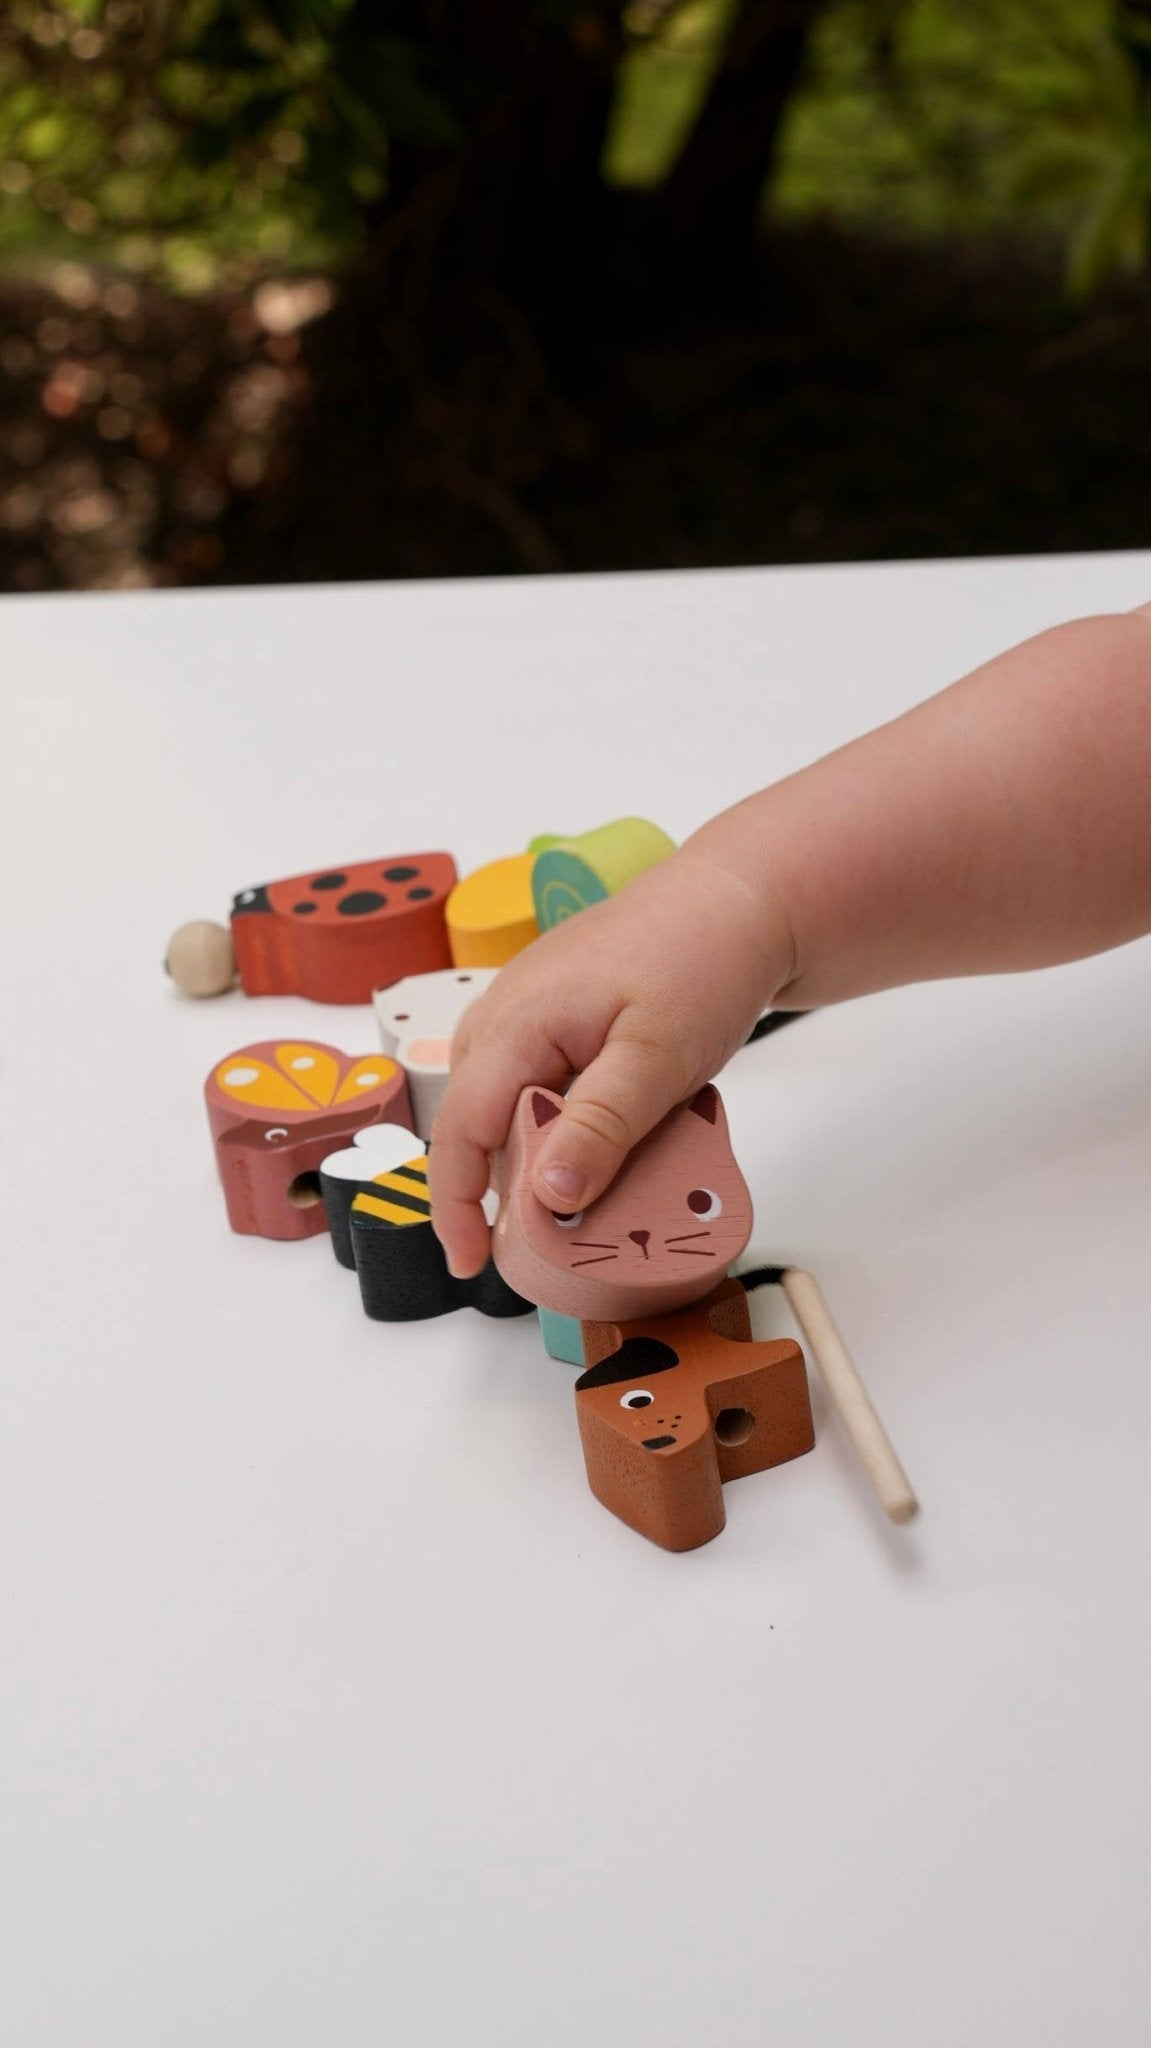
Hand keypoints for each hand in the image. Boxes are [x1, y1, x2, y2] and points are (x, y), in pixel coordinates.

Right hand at [428, 848, 790, 1277]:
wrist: (738, 899)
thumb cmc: (699, 964)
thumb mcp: (656, 1057)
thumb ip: (601, 1127)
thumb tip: (546, 1197)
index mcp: (515, 1024)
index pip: (460, 1130)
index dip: (456, 1204)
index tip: (472, 1263)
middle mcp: (502, 1015)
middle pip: (472, 1122)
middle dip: (490, 1191)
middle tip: (536, 1251)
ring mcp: (524, 1010)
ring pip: (501, 1105)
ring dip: (523, 1160)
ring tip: (562, 1214)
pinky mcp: (552, 1014)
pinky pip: (529, 1083)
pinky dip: (548, 1127)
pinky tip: (588, 1153)